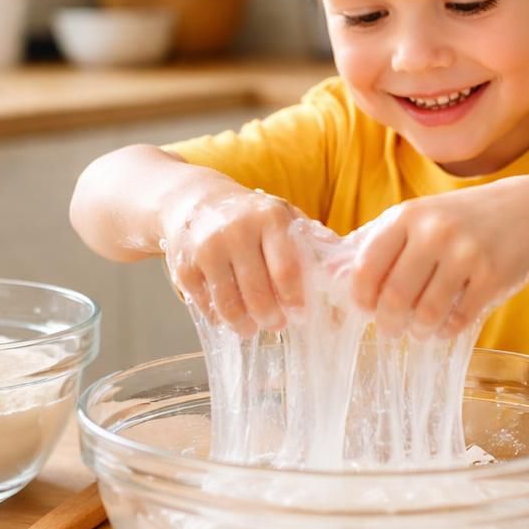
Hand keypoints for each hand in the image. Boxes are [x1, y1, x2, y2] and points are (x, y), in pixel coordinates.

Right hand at [160, 184, 305, 336]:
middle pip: (258, 292)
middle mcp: (237, 231)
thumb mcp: (282, 214)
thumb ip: (311, 238)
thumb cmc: (249, 216)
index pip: (286, 269)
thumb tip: (344, 268)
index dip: (295, 299)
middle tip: (277, 325)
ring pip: (229, 303)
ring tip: (251, 328)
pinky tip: (227, 317)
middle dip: (271, 317)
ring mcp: (207, 248)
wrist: (195, 200)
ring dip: (243, 324)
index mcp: (269, 219)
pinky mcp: (184, 265)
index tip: (301, 316)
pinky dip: (217, 317)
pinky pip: (205, 303)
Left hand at [347, 182, 528, 338]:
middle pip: (395, 295)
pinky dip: (446, 330)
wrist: (525, 212)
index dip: (361, 296)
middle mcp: (434, 232)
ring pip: (427, 311)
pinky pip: (459, 317)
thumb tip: (333, 277)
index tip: (365, 309)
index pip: (368, 266)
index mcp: (407, 217)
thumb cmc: (457, 220)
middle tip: (390, 330)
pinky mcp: (492, 276)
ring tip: (417, 331)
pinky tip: (443, 329)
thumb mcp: (416, 218)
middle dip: (388, 322)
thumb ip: (377, 243)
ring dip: (418, 330)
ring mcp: (466, 253)